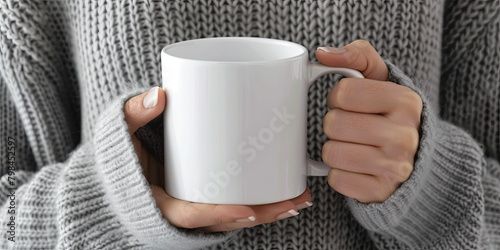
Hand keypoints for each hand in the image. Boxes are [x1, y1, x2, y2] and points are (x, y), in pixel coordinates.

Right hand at [123, 87, 312, 231]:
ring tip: (300, 197)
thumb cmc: (115, 154)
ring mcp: (194, 203)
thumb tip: (158, 96)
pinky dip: (258, 200)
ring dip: (268, 210)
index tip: (248, 210)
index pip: (188, 215)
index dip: (218, 214)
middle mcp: (179, 209)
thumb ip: (133, 114)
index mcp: (156, 202)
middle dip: (260, 215)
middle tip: (293, 203)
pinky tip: (283, 190)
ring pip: (233, 214)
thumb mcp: (117, 133)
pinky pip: (233, 201)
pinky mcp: (203, 193)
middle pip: (223, 220)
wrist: (114, 169)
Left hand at [315, 40, 421, 202]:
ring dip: (334, 149)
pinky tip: (355, 168)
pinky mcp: (381, 192)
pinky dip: (338, 173)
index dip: (338, 97)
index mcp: (405, 101)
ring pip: (331, 153)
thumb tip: (323, 54)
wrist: (415, 160)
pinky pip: (336, 179)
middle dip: (335, 124)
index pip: (343, 92)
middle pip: (334, 124)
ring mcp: (395, 168)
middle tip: (351, 127)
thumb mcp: (381, 79)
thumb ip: (357, 56)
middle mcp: (405, 135)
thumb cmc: (387, 114)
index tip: (351, 104)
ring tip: (353, 146)